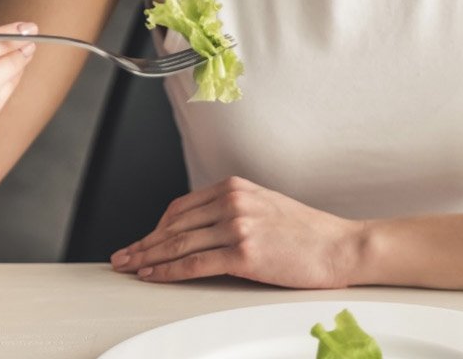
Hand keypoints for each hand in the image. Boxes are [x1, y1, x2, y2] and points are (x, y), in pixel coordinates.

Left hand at [110, 176, 365, 288]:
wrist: (340, 246)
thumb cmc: (308, 232)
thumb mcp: (266, 206)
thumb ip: (234, 210)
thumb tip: (200, 229)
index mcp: (236, 187)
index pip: (181, 207)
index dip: (157, 227)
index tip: (142, 239)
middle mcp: (233, 201)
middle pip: (174, 225)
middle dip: (143, 243)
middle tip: (122, 256)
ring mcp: (237, 226)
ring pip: (178, 245)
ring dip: (148, 258)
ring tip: (129, 268)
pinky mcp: (243, 253)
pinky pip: (194, 264)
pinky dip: (168, 271)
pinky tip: (154, 276)